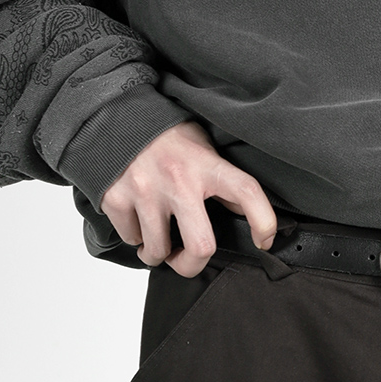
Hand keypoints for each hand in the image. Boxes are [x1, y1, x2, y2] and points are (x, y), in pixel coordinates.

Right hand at [101, 120, 276, 276]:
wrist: (121, 117)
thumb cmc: (168, 137)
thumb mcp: (205, 150)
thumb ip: (223, 181)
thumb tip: (242, 214)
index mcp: (207, 165)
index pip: (247, 192)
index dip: (264, 221)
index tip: (264, 241)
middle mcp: (179, 180)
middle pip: (200, 246)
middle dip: (193, 264)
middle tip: (188, 258)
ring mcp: (146, 191)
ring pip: (158, 251)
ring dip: (158, 253)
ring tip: (160, 239)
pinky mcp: (116, 198)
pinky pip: (129, 238)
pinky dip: (135, 237)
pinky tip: (140, 220)